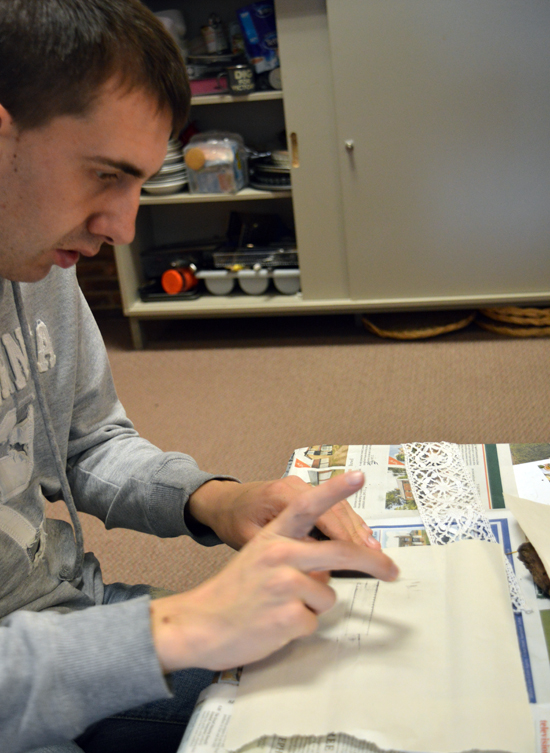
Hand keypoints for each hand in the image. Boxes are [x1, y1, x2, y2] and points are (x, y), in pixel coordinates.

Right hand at [151, 471, 397, 672]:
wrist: (198, 623)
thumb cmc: (232, 593)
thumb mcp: (258, 558)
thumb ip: (294, 554)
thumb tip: (329, 568)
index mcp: (272, 536)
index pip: (306, 505)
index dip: (334, 489)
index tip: (358, 476)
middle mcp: (279, 553)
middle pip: (341, 551)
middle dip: (373, 562)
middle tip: (391, 570)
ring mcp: (284, 583)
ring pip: (327, 595)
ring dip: (312, 607)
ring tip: (279, 609)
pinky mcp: (287, 614)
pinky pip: (313, 621)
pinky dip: (298, 627)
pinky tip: (273, 624)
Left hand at [188, 475, 380, 550]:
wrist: (221, 502)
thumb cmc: (232, 522)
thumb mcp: (249, 540)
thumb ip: (282, 551)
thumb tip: (315, 568)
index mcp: (280, 496)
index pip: (320, 514)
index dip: (343, 535)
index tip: (362, 552)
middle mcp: (294, 486)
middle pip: (336, 510)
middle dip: (358, 536)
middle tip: (377, 559)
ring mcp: (301, 487)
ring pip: (338, 508)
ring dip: (357, 531)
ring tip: (374, 553)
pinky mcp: (304, 494)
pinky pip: (332, 508)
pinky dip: (348, 525)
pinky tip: (360, 541)